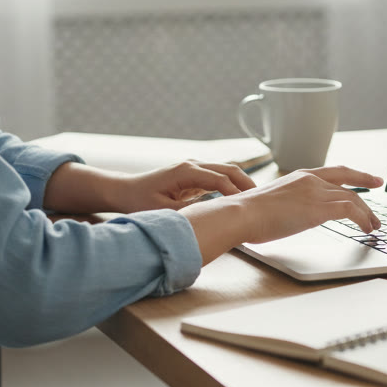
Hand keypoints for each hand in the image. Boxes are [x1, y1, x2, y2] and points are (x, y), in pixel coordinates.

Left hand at [41, 160, 252, 214]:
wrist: (124, 190)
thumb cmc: (139, 200)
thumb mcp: (163, 211)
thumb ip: (188, 214)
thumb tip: (209, 220)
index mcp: (186, 171)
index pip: (221, 179)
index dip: (237, 193)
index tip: (250, 208)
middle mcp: (193, 166)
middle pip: (229, 169)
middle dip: (248, 185)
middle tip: (263, 203)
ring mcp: (195, 169)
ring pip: (227, 172)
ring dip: (243, 185)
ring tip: (258, 203)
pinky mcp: (195, 176)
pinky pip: (219, 178)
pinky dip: (233, 187)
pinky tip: (242, 203)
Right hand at [182, 165, 383, 262]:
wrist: (242, 214)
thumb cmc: (248, 214)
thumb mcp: (273, 203)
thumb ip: (288, 204)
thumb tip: (291, 216)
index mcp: (299, 176)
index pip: (333, 172)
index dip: (352, 174)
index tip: (364, 177)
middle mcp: (310, 180)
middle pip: (347, 180)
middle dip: (366, 182)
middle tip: (379, 186)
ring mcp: (315, 192)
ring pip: (353, 198)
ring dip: (367, 213)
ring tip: (374, 225)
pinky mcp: (319, 208)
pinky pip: (350, 210)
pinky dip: (362, 219)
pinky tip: (366, 229)